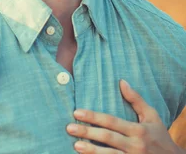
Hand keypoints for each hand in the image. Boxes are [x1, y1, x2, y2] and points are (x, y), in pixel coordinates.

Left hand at [66, 80, 184, 153]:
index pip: (112, 121)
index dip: (94, 117)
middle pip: (107, 137)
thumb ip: (136, 100)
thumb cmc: (160, 136)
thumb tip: (121, 81)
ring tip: (75, 145)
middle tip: (69, 128)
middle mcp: (135, 145)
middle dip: (87, 132)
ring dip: (91, 150)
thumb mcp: (152, 117)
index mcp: (138, 130)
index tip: (77, 112)